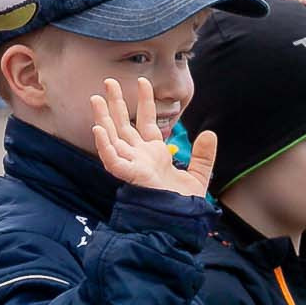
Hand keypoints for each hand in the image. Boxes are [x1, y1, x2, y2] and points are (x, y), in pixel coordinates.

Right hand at [91, 76, 214, 196]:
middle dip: (116, 104)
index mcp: (154, 154)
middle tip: (108, 81)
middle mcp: (139, 157)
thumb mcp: (200, 176)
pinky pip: (112, 160)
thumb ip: (204, 156)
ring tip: (96, 98)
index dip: (144, 101)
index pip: (145, 121)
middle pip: (123, 125)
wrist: (182, 223)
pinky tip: (99, 129)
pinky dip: (104, 146)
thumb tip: (209, 133)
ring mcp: (133, 166)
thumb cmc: (184, 205)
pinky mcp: (129, 178)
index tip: (142, 81)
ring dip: (103, 118)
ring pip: (112, 138)